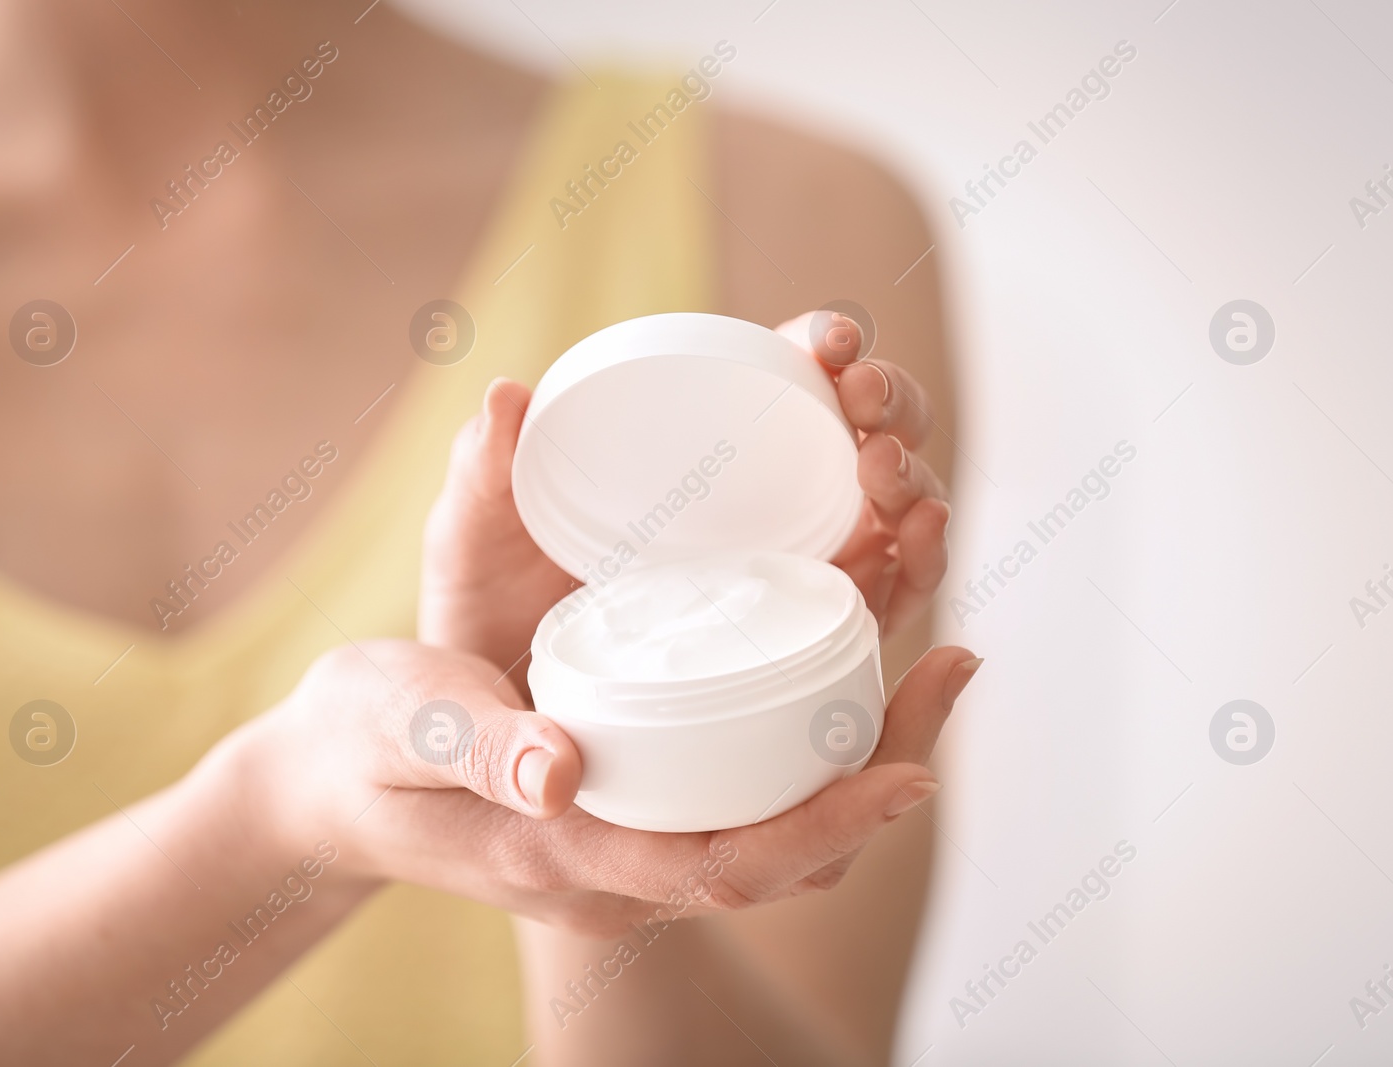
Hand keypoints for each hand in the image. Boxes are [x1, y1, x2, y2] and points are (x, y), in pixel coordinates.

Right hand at [233, 637, 977, 936]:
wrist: (327, 779)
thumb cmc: (361, 747)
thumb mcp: (404, 728)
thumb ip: (475, 744)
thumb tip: (558, 765)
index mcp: (571, 852)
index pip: (728, 866)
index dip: (827, 824)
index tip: (914, 766)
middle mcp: (620, 860)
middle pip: (784, 852)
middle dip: (880, 775)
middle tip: (954, 668)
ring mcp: (629, 835)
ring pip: (776, 822)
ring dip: (861, 750)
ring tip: (929, 654)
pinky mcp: (631, 799)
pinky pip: (745, 790)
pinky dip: (810, 737)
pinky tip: (839, 664)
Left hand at [419, 311, 951, 694]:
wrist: (490, 715)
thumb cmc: (486, 607)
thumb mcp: (475, 535)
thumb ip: (481, 473)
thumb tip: (502, 394)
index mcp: (700, 451)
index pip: (788, 378)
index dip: (826, 346)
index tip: (829, 342)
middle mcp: (763, 503)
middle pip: (863, 434)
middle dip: (890, 405)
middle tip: (863, 404)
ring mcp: (792, 572)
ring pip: (890, 512)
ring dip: (912, 480)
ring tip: (887, 475)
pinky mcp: (806, 643)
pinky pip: (885, 601)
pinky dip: (917, 566)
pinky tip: (912, 544)